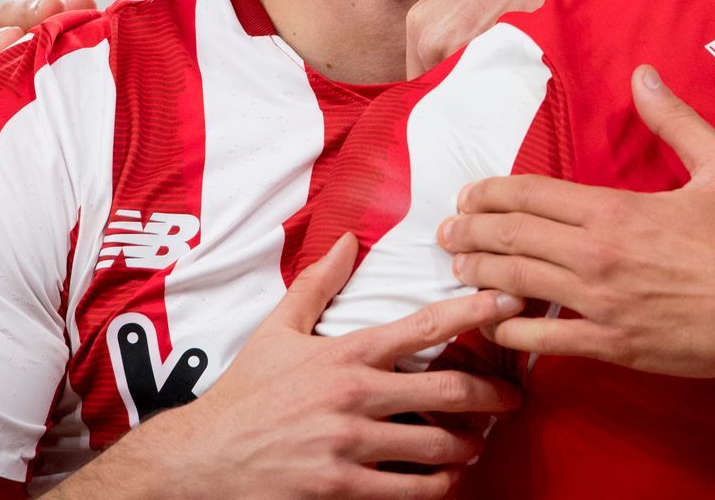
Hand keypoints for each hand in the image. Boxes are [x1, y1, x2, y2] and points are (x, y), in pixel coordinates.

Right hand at [56, 233, 523, 499]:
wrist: (201, 458)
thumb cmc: (244, 394)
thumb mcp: (277, 330)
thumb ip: (319, 283)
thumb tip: (349, 240)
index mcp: (346, 353)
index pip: (426, 325)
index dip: (477, 312)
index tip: (510, 304)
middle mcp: (355, 396)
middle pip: (450, 389)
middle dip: (494, 394)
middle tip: (513, 397)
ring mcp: (350, 446)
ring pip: (438, 445)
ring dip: (470, 444)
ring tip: (479, 442)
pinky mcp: (342, 489)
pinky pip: (411, 491)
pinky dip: (440, 486)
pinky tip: (447, 479)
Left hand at [437, 66, 714, 377]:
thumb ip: (675, 119)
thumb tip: (644, 74)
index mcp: (615, 209)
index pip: (528, 194)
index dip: (488, 193)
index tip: (469, 194)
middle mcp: (598, 255)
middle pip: (509, 237)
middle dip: (468, 232)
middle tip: (445, 232)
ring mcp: (601, 304)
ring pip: (514, 285)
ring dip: (477, 275)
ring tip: (458, 270)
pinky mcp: (613, 345)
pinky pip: (542, 340)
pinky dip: (510, 327)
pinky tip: (496, 321)